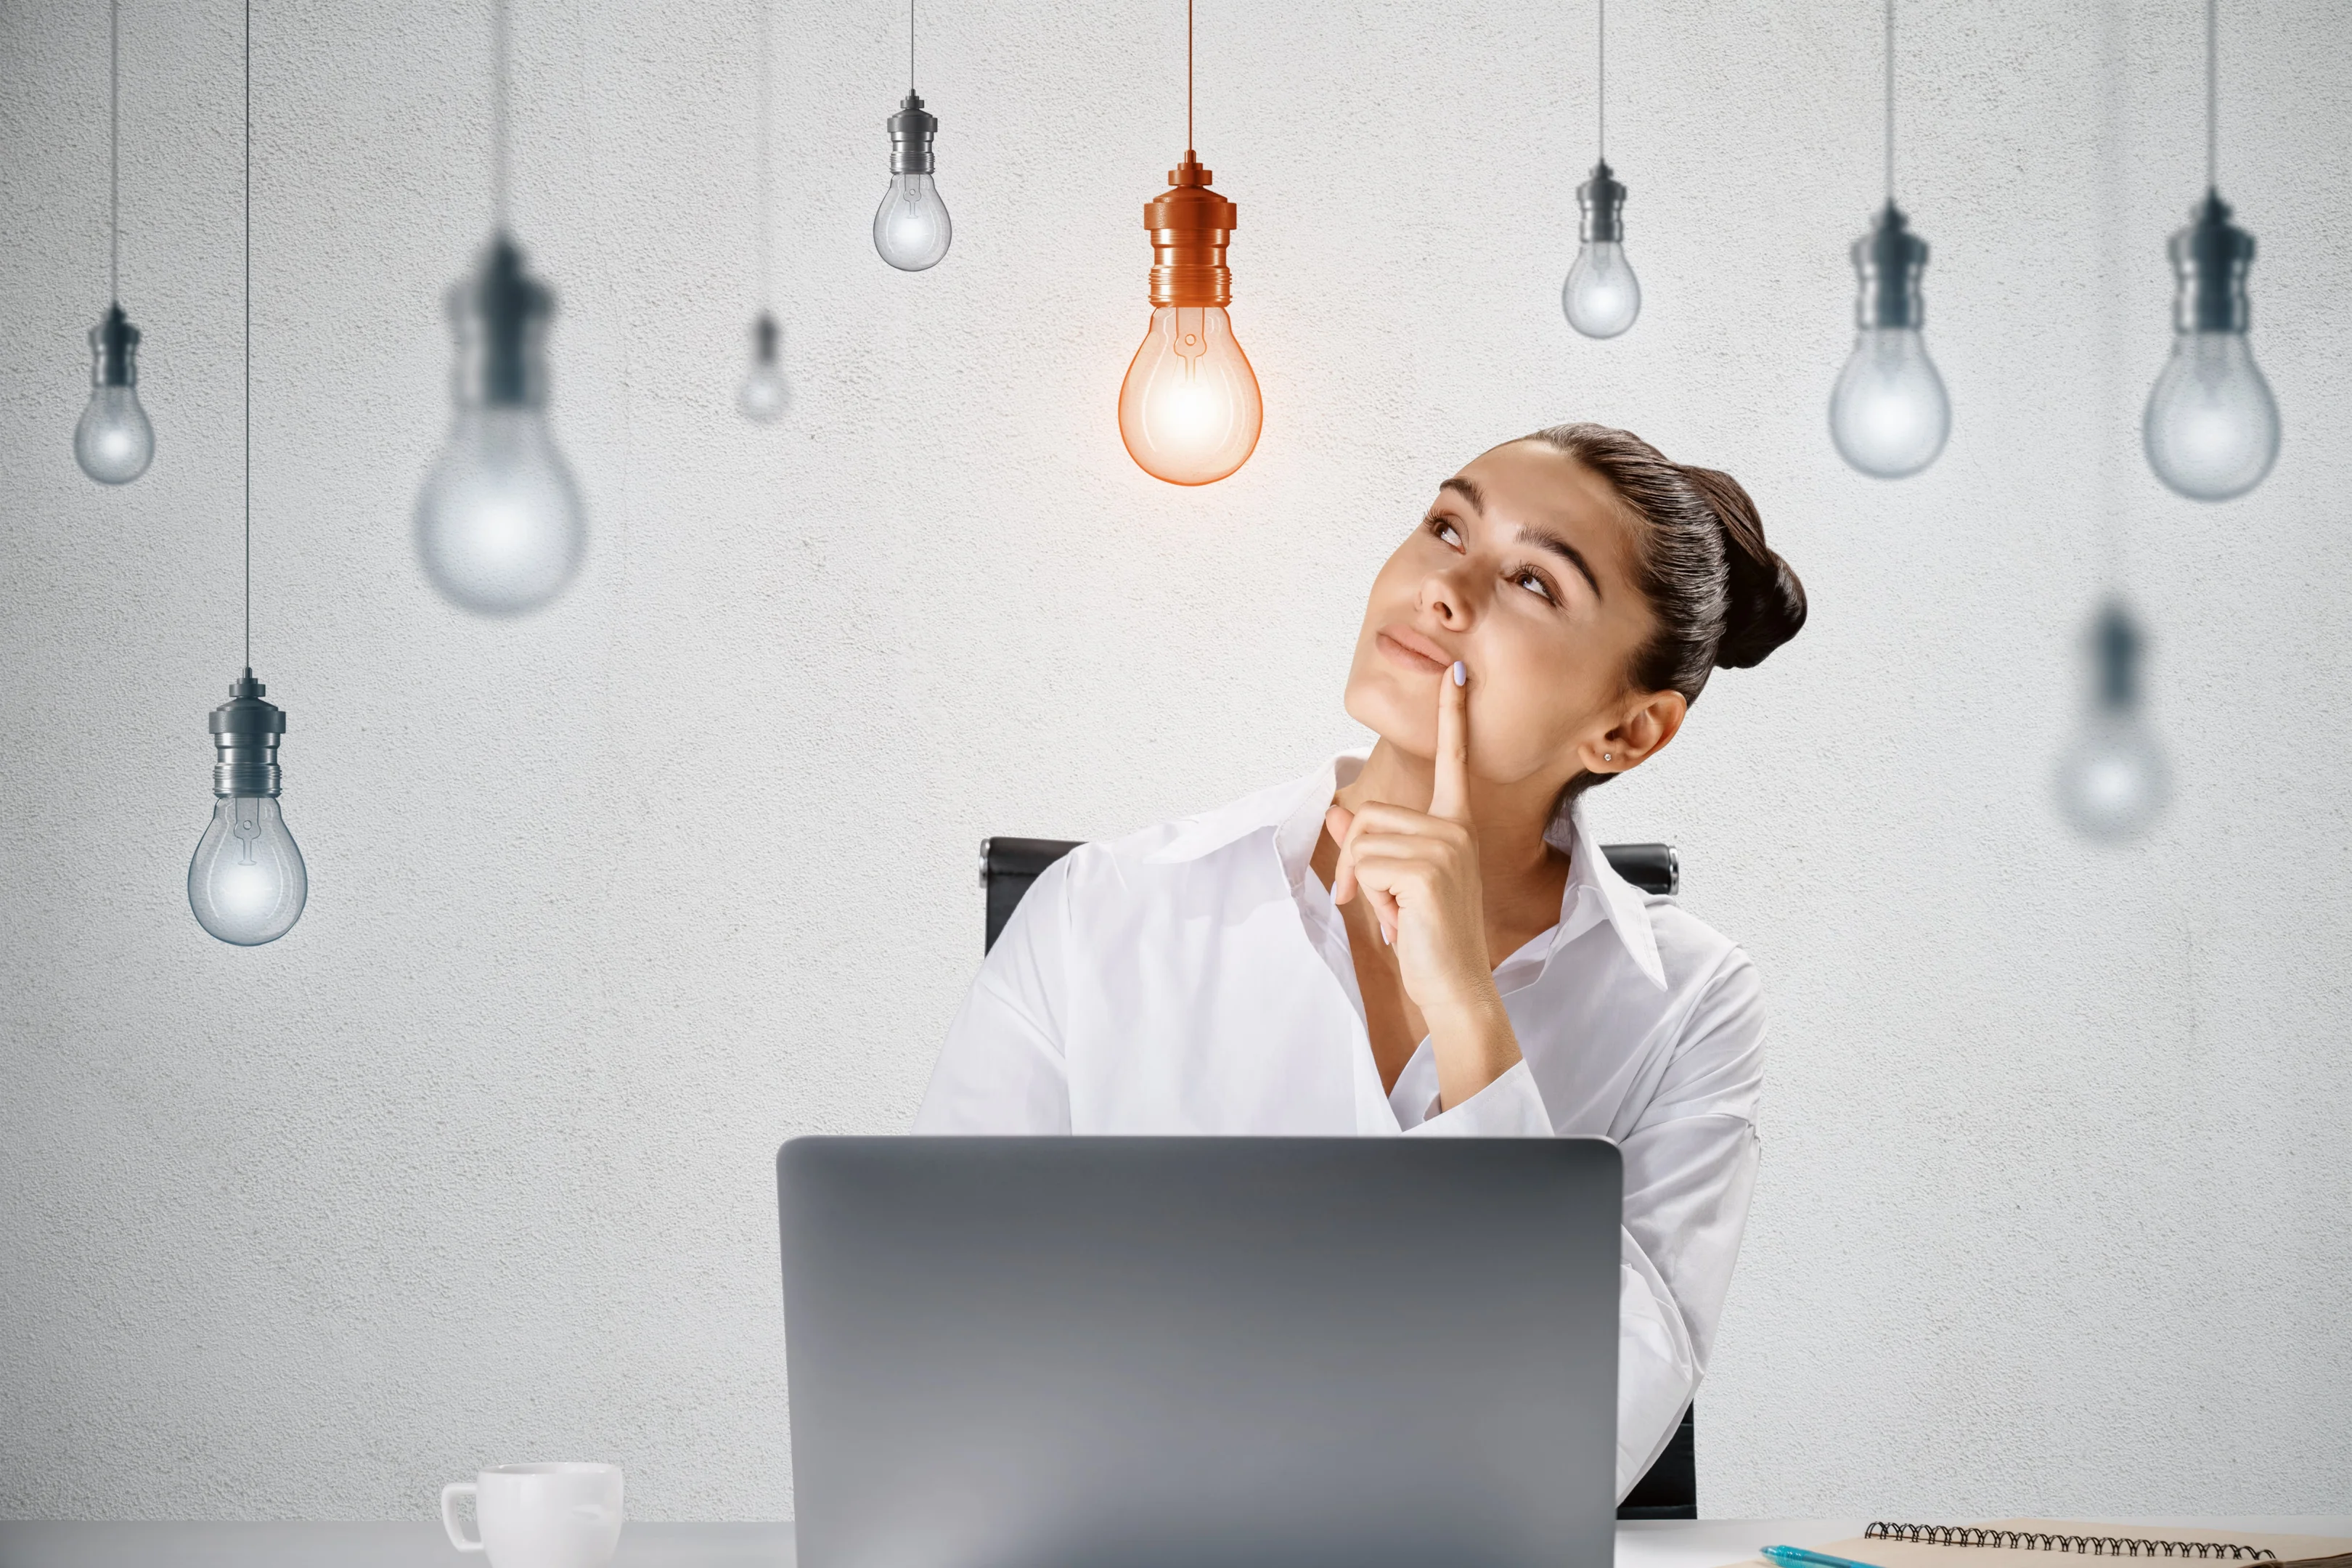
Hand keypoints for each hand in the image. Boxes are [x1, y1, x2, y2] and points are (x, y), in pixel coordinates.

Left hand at [1325, 660, 1498, 1022]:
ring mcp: (1446, 846)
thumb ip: (1370, 841)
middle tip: (1379, 899)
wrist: (1454, 985)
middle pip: (1371, 813)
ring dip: (1365, 882)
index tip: (1457, 672)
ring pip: (1364, 838)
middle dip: (1359, 859)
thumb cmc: (1430, 936)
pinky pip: (1368, 863)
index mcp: (1456, 825)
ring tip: (1396, 911)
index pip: (1455, 760)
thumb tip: (1337, 810)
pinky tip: (1399, 918)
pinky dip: (1371, 894)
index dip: (1453, 716)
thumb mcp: (1396, 882)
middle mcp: (1456, 828)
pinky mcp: (1428, 869)